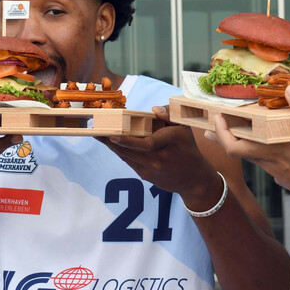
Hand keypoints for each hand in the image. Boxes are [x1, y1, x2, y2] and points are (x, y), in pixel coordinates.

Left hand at [96, 106, 220, 206]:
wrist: (194, 179)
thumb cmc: (188, 148)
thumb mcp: (185, 127)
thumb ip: (170, 114)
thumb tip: (153, 110)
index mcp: (171, 142)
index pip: (146, 143)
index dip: (127, 140)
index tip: (111, 134)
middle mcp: (160, 158)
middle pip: (130, 150)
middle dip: (110, 140)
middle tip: (95, 129)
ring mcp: (152, 170)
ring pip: (126, 156)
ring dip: (111, 145)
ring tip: (97, 134)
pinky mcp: (146, 177)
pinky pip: (129, 161)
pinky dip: (120, 151)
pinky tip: (110, 143)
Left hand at [209, 84, 289, 219]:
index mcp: (274, 153)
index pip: (234, 146)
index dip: (220, 132)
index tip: (216, 118)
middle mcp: (271, 164)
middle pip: (239, 150)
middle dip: (225, 136)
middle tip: (217, 121)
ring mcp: (279, 172)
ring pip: (255, 155)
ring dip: (246, 140)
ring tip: (246, 123)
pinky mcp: (289, 177)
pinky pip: (270, 160)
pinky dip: (265, 148)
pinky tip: (278, 139)